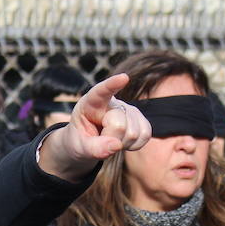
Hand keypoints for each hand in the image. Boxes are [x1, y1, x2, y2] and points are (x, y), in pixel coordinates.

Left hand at [37, 75, 151, 181]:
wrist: (88, 144)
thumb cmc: (80, 141)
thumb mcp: (79, 147)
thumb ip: (94, 148)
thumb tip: (117, 145)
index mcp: (91, 103)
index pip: (101, 91)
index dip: (113, 84)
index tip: (123, 78)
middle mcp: (113, 102)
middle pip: (119, 125)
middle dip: (111, 139)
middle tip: (100, 141)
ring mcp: (129, 109)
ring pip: (134, 132)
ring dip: (121, 144)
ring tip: (109, 140)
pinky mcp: (142, 120)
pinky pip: (145, 135)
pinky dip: (134, 145)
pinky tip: (122, 141)